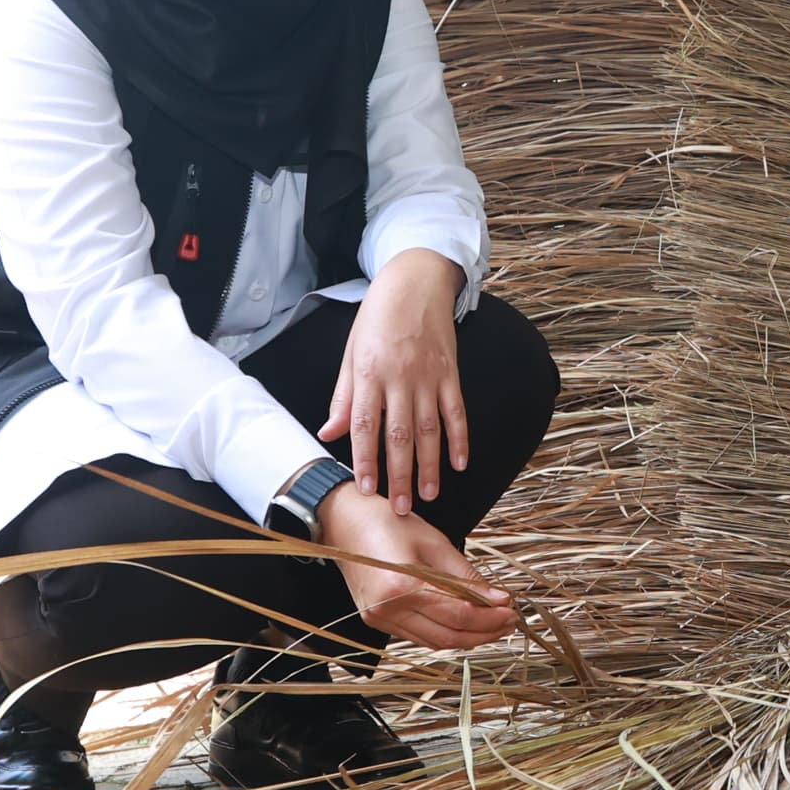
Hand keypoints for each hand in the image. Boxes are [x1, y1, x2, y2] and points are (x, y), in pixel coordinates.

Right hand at [315, 481, 516, 651]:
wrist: (343, 521)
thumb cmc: (387, 522)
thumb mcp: (434, 542)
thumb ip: (466, 576)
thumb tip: (499, 598)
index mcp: (402, 587)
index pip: (457, 615)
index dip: (489, 617)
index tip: (512, 610)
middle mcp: (388, 611)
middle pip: (448, 636)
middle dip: (484, 633)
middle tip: (509, 622)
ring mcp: (380, 620)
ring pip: (434, 642)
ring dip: (467, 637)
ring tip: (493, 625)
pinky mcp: (377, 621)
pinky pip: (419, 635)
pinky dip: (445, 633)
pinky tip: (464, 624)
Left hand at [321, 250, 467, 509]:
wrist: (415, 280)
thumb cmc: (378, 317)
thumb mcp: (351, 352)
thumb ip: (343, 396)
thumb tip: (329, 432)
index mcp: (369, 373)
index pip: (365, 426)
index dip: (366, 460)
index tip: (367, 489)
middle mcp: (400, 378)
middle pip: (399, 435)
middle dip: (400, 475)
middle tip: (401, 508)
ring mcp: (429, 376)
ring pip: (430, 430)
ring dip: (430, 466)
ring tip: (428, 495)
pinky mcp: (451, 372)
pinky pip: (457, 411)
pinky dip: (460, 438)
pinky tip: (460, 463)